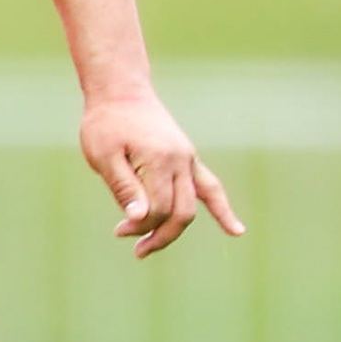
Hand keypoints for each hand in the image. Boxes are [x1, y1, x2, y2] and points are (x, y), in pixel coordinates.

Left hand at [80, 92, 243, 258]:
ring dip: (176, 229)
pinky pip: (211, 187)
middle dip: (160, 235)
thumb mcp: (103, 155)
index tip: (119, 230)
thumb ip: (123, 187)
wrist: (120, 91)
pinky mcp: (189, 159)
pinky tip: (237, 232)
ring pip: (194, 204)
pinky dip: (221, 209)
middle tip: (136, 250)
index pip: (159, 209)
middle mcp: (181, 161)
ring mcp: (189, 159)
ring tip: (151, 247)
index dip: (141, 225)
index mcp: (159, 160)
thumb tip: (138, 218)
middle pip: (181, 212)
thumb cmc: (106, 123)